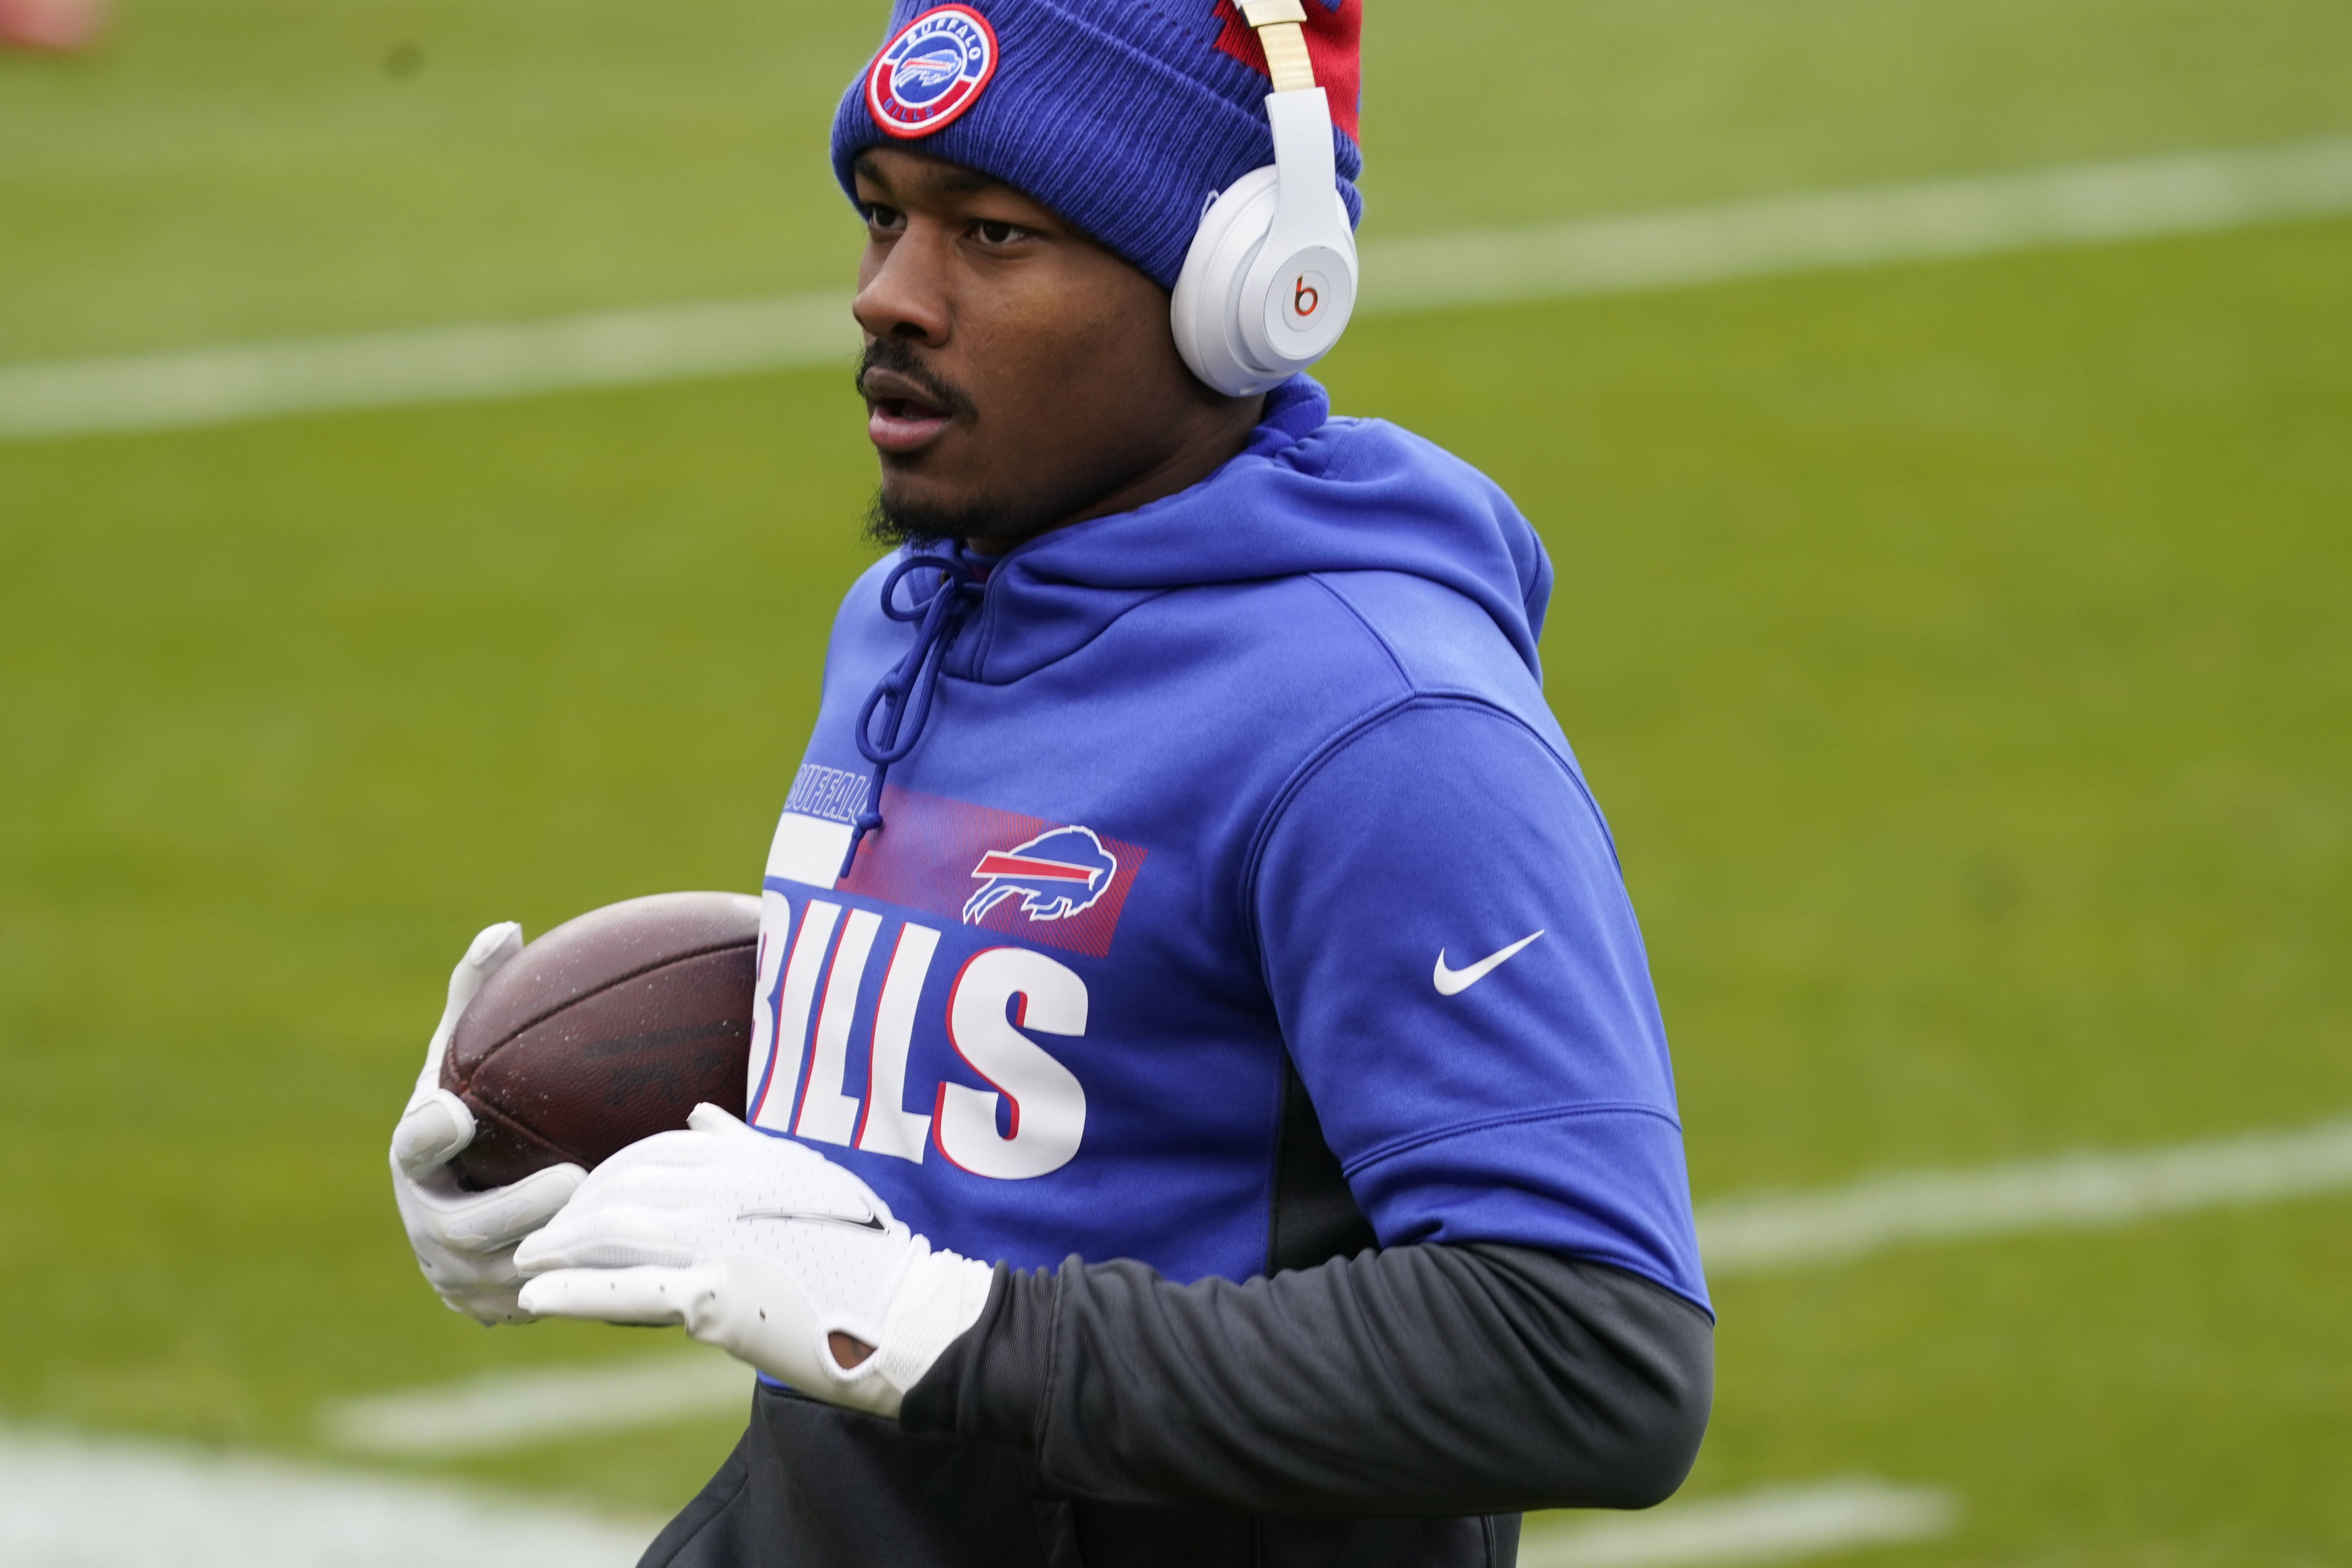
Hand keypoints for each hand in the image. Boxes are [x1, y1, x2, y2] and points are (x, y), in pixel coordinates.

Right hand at [390, 921, 585, 1324]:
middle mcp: (429, 1227)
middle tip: (571, 1178)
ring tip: (620, 1221)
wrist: (473, 1206)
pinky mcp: (500, 1311)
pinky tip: (641, 1262)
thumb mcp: (466, 1060)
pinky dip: (585, 1283)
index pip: (411, 1148)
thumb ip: (478, 999)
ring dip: (560, 1252)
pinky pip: (545, 1300)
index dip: (427, 1133)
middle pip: (465, 1229)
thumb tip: (506, 928)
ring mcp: (461, 1279)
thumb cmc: (475, 1116)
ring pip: (511, 1276)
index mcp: (416, 1162)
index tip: (453, 1109)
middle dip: (514, 1209)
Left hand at [514, 1104, 994, 1418]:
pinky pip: (629, 1291)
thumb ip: (745, 1146)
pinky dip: (574, 1292)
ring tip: (524, 1261)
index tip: (582, 1195)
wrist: (904, 1312)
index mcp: (750, 1160)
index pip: (654, 1151)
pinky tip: (535, 1295)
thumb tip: (699, 1113)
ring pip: (615, 1230)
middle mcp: (728, 1191)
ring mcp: (720, 1241)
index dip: (608, 1172)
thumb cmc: (862, 1250)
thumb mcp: (806, 1178)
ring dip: (559, 1245)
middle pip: (624, 1186)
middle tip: (541, 1232)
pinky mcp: (717, 1298)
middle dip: (574, 1207)